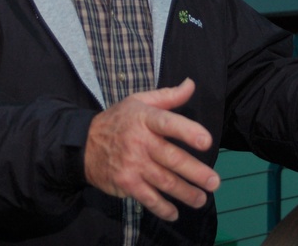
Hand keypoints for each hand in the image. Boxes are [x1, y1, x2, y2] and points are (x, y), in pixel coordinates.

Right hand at [84, 78, 220, 220]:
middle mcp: (139, 142)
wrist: (83, 144)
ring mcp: (132, 165)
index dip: (188, 131)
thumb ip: (168, 96)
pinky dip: (162, 208)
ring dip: (185, 192)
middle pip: (171, 158)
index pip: (168, 123)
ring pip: (164, 181)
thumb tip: (191, 84)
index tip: (206, 142)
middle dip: (195, 172)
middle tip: (214, 182)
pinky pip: (148, 198)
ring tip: (202, 199)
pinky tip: (175, 213)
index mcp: (144, 118)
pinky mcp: (126, 183)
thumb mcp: (138, 101)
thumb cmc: (118, 121)